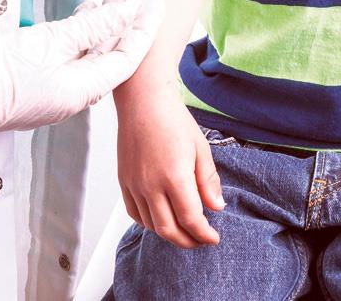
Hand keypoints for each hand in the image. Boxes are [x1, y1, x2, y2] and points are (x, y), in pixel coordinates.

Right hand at [0, 0, 162, 132]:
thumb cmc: (0, 74)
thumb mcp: (53, 42)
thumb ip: (92, 26)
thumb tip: (125, 13)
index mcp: (82, 92)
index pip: (127, 59)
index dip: (144, 30)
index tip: (155, 5)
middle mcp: (73, 93)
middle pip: (111, 54)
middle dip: (126, 22)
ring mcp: (55, 87)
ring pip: (92, 52)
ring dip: (104, 23)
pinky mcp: (39, 77)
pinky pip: (72, 53)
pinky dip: (83, 31)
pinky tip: (85, 13)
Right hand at [116, 87, 224, 247]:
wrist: (144, 101)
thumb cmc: (172, 118)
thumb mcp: (200, 147)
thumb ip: (208, 180)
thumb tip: (217, 206)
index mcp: (174, 177)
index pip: (191, 219)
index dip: (204, 234)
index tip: (213, 238)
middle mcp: (151, 185)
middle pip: (169, 230)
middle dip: (188, 241)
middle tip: (200, 240)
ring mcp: (134, 184)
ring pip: (150, 225)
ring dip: (169, 233)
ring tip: (183, 230)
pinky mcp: (123, 180)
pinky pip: (134, 213)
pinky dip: (148, 223)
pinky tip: (160, 218)